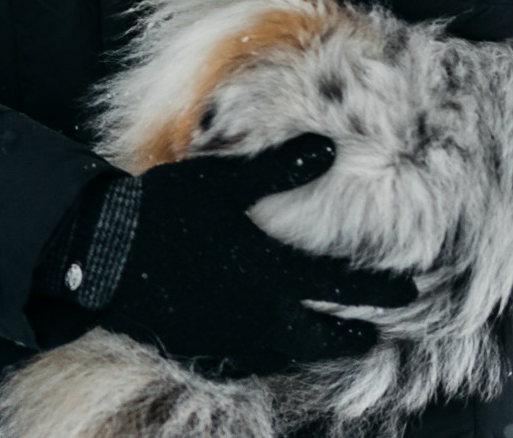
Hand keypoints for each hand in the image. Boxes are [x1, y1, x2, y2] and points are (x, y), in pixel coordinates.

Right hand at [97, 135, 415, 376]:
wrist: (103, 256)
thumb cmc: (164, 213)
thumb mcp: (221, 182)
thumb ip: (277, 170)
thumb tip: (328, 148)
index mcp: (271, 274)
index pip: (341, 288)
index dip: (379, 291)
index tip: (409, 292)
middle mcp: (260, 316)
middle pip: (322, 338)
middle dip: (351, 337)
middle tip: (371, 336)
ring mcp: (230, 340)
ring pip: (286, 355)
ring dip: (310, 348)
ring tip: (321, 342)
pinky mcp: (201, 352)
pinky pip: (247, 363)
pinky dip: (265, 356)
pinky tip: (262, 347)